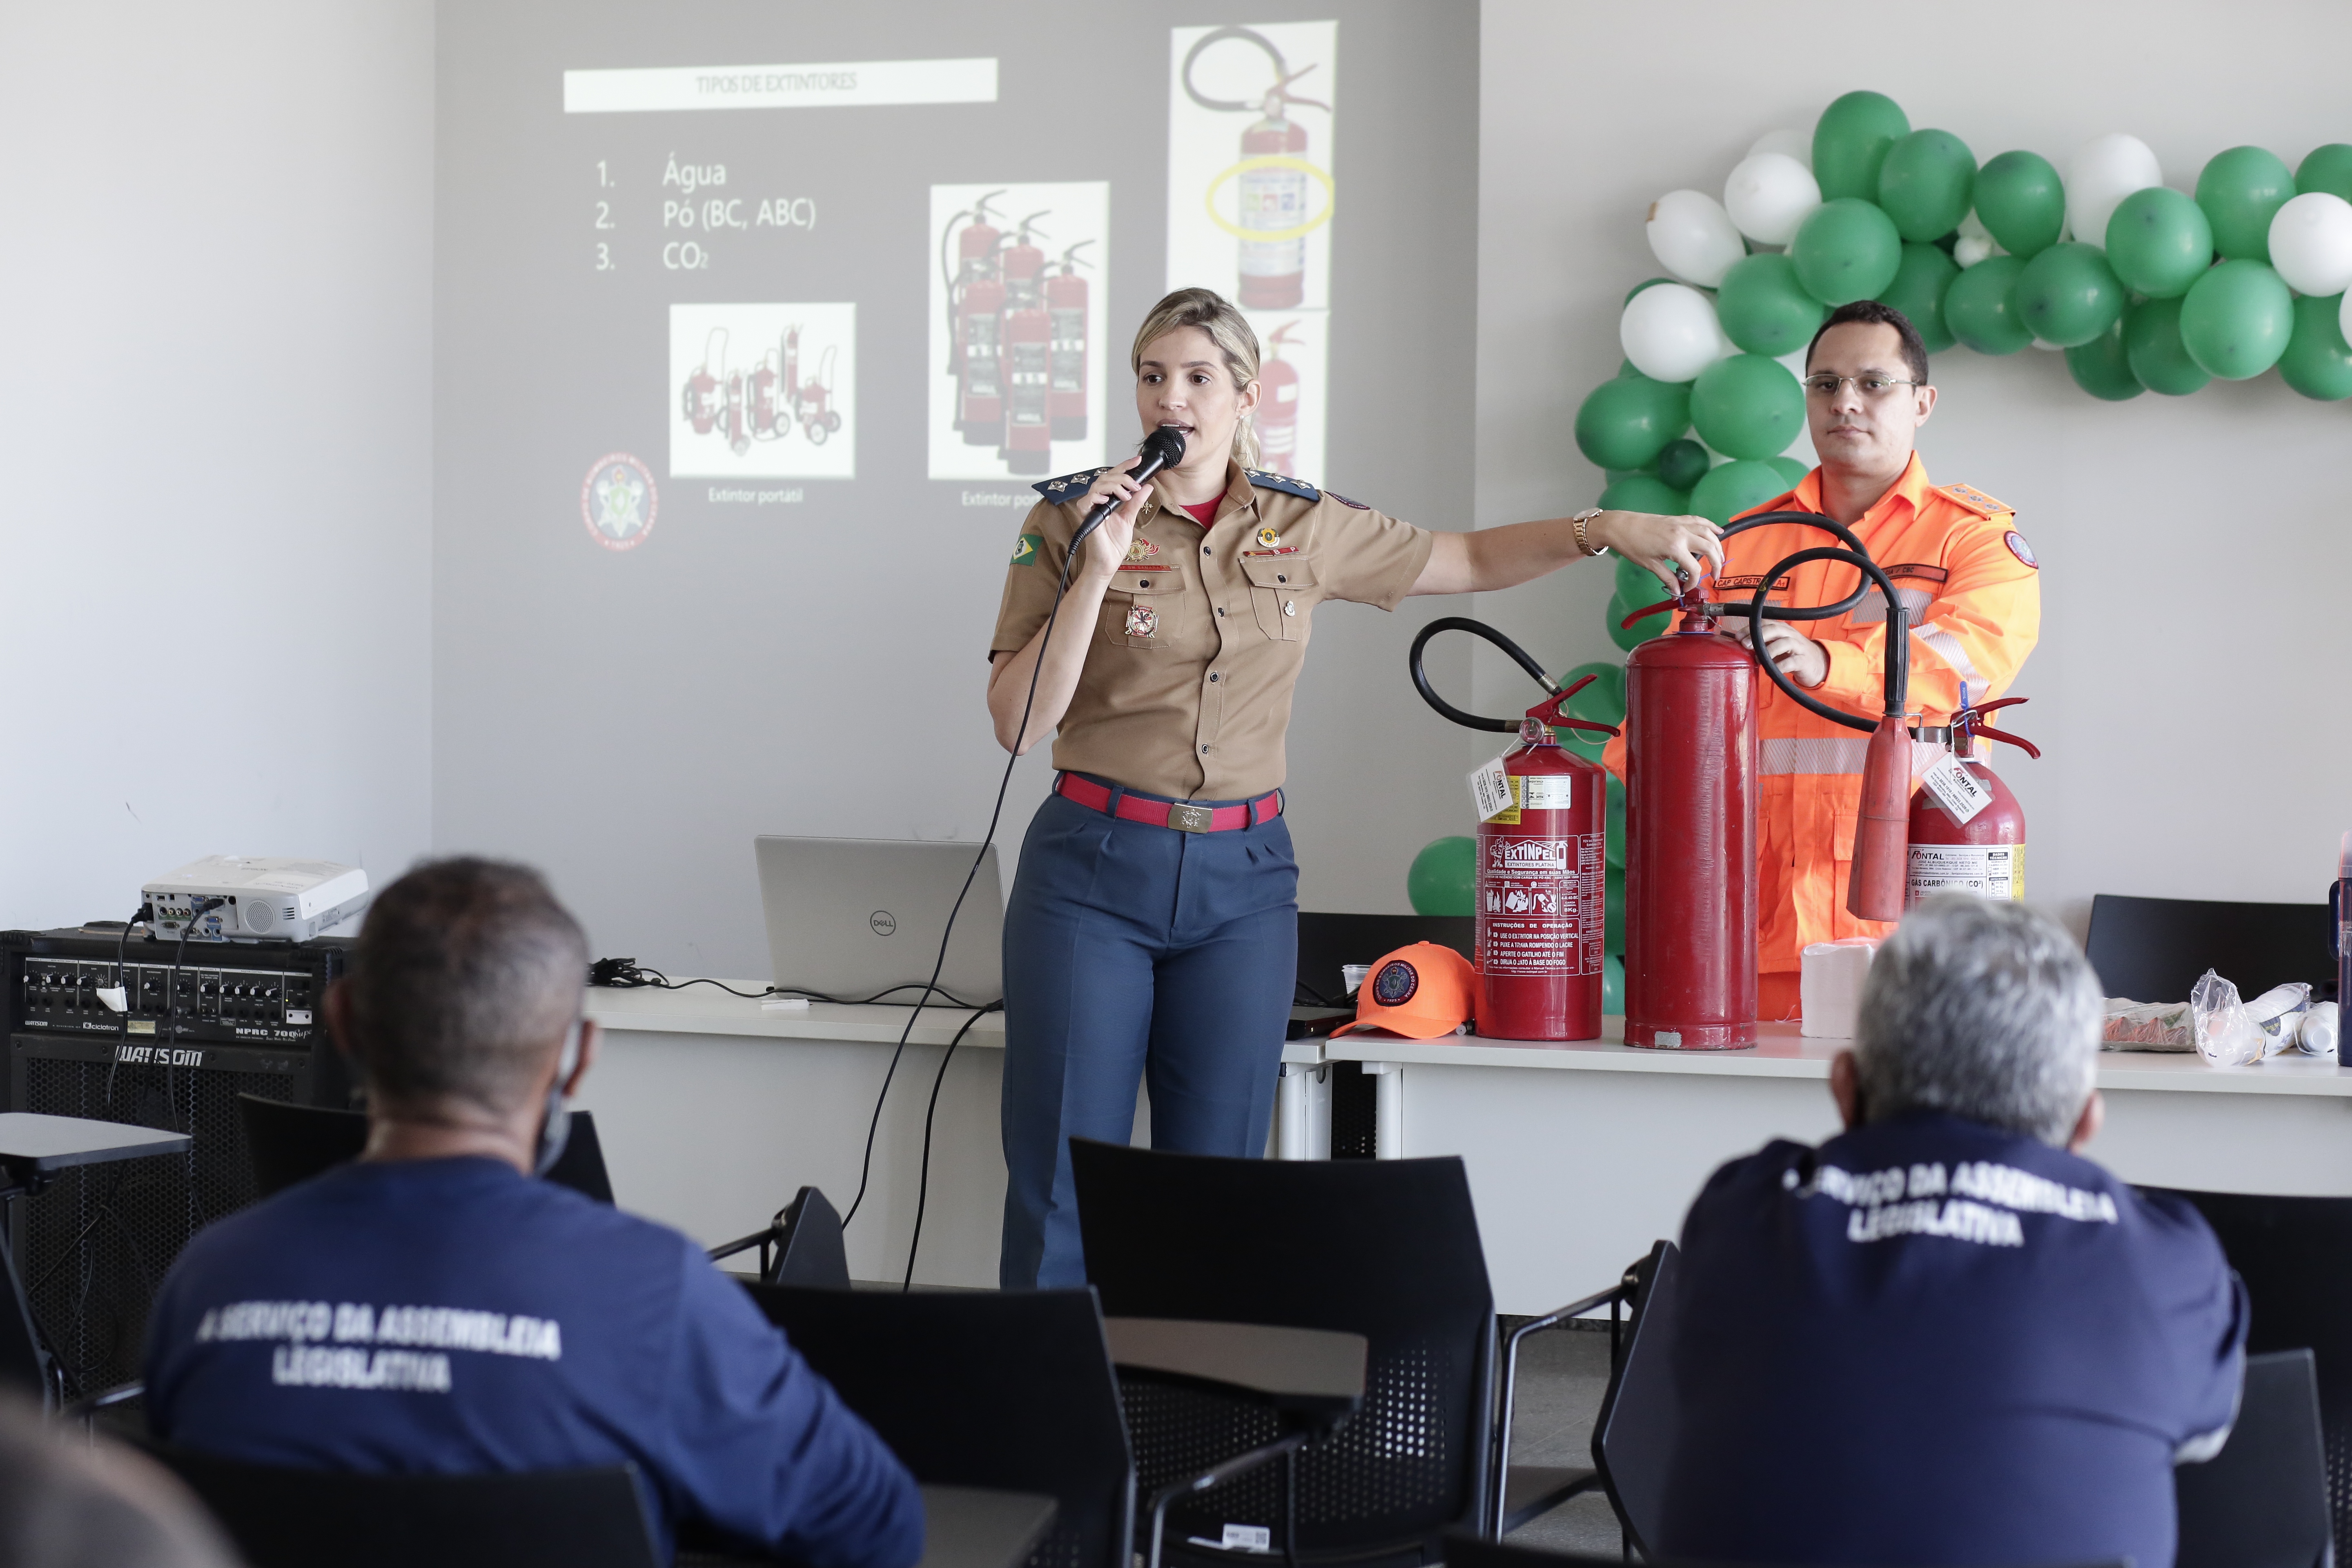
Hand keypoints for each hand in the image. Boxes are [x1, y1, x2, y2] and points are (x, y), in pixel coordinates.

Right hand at [1074, 457, 1150, 580]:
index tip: (1138, 460)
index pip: (1114, 477)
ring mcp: (1091, 508)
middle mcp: (1098, 501)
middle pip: (1106, 477)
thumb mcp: (1129, 518)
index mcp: (1107, 499)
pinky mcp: (1085, 517)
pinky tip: (1107, 499)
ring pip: (1097, 485)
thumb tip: (1147, 486)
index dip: (1125, 467)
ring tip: (1126, 495)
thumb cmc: (1114, 544)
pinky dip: (1096, 497)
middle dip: (1122, 477)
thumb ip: (1136, 502)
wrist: (1109, 562)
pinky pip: (1086, 501)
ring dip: (1114, 486)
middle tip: (1135, 485)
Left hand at [1588, 511, 1724, 589]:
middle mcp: (1682, 534)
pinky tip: (1718, 532)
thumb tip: (1677, 591)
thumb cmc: (1632, 545)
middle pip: (1709, 549)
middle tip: (1716, 575)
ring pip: (1708, 533)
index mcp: (1675, 548)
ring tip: (1720, 558)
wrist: (1620, 526)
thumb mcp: (1650, 565)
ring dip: (1718, 545)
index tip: (1687, 588)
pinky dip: (1711, 526)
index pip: (1695, 568)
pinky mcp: (1678, 518)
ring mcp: (1681, 524)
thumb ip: (1667, 578)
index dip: (1694, 581)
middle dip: (1716, 563)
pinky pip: (1700, 520)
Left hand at [1721, 616, 1827, 686]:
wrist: (1816, 664)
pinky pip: (1792, 662)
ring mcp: (1799, 647)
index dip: (1750, 628)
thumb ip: (1761, 644)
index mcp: (1781, 629)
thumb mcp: (1775, 645)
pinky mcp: (1803, 661)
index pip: (1765, 623)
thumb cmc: (1791, 654)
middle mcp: (1790, 634)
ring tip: (1758, 660)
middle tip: (1745, 645)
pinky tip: (1771, 671)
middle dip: (1759, 635)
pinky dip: (1780, 666)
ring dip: (1769, 650)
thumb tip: (1739, 644)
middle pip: (1775, 628)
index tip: (1737, 637)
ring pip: (1785, 643)